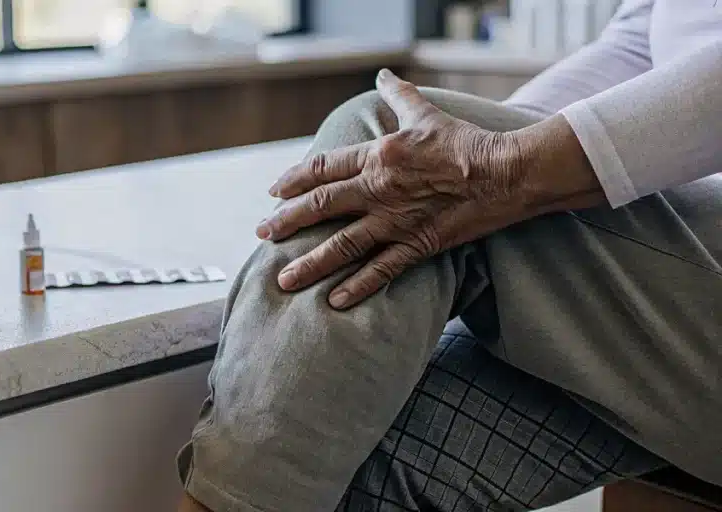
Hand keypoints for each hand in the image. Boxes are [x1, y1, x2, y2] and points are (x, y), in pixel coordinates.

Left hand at [256, 69, 529, 308]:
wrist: (507, 172)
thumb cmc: (466, 142)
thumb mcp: (426, 114)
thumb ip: (399, 97)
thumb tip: (382, 76)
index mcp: (378, 157)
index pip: (323, 169)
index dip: (294, 180)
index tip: (274, 192)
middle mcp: (378, 189)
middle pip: (321, 207)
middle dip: (287, 221)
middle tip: (263, 234)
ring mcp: (395, 220)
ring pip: (342, 244)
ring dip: (310, 263)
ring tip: (284, 279)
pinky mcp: (418, 244)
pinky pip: (381, 270)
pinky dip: (357, 287)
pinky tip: (335, 301)